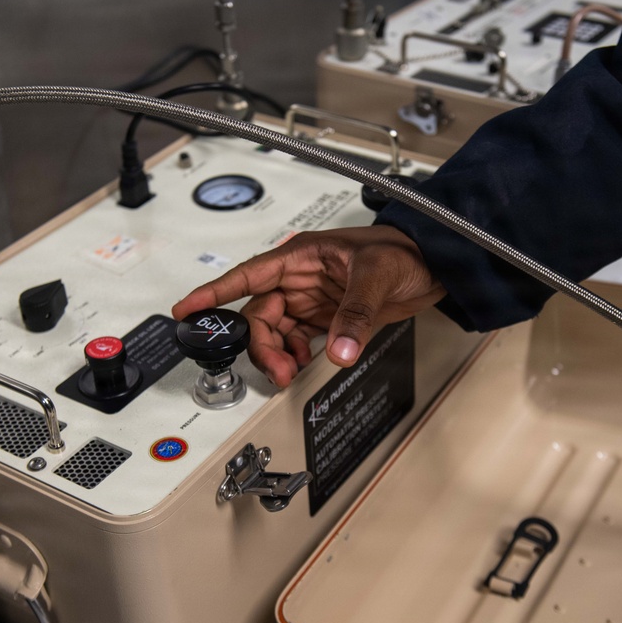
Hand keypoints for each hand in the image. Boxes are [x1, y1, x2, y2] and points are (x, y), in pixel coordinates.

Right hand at [172, 226, 444, 387]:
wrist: (434, 265)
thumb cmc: (404, 251)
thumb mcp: (376, 276)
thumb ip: (355, 316)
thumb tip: (338, 350)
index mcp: (302, 255)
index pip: (247, 274)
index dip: (214, 292)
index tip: (186, 308)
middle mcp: (300, 278)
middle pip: (259, 314)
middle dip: (260, 344)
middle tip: (277, 369)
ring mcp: (311, 299)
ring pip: (274, 331)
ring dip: (276, 354)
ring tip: (289, 371)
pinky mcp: (326, 318)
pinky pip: (296, 341)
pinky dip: (294, 356)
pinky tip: (303, 364)